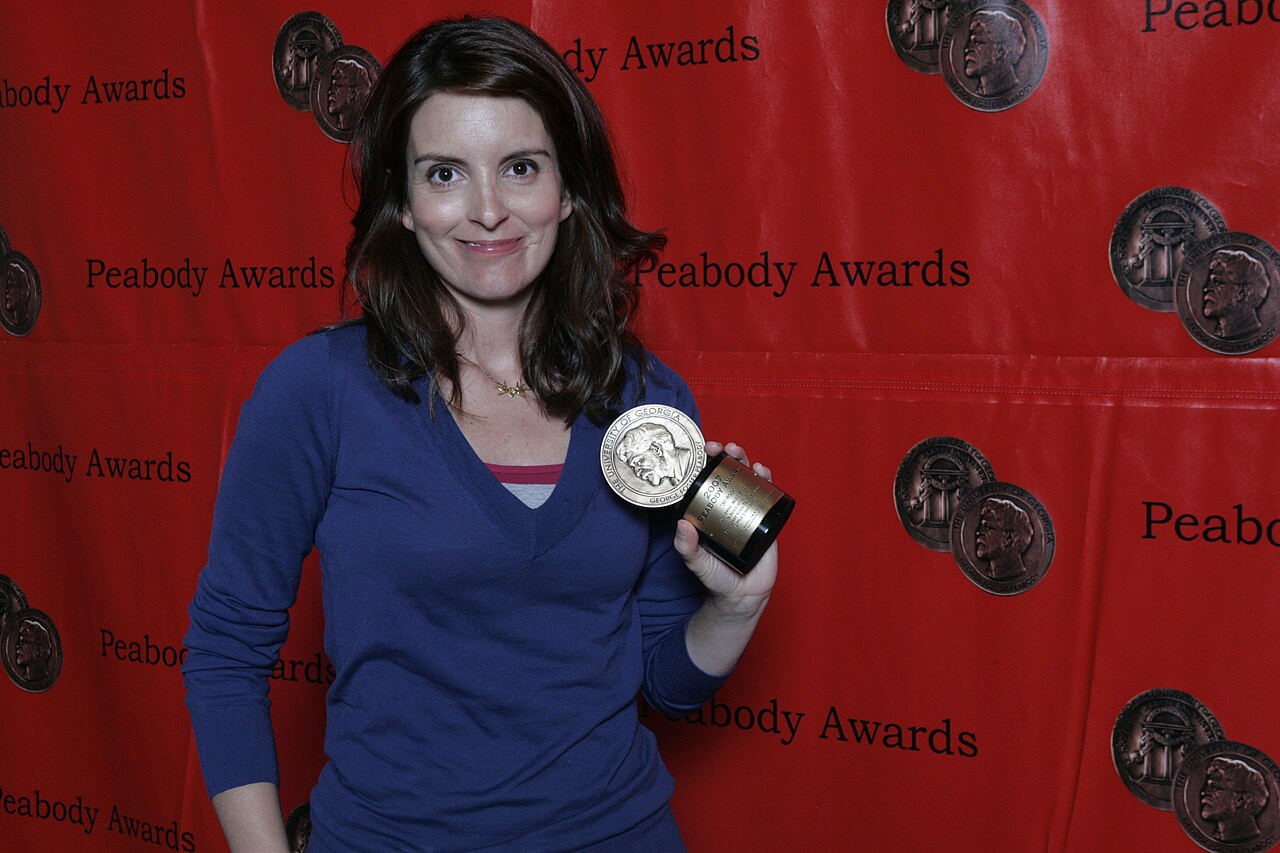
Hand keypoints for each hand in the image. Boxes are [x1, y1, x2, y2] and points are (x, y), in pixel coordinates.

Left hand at [673, 441, 778, 619]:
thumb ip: (687, 548)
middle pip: (729, 473)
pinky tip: (763, 471)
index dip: (705, 463)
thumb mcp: (697, 563)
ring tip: (740, 454)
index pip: (707, 481)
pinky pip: (768, 495)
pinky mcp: (767, 518)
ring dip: (746, 460)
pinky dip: (766, 479)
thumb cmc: (716, 577)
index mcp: (710, 511)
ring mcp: (748, 509)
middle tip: (721, 448)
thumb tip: (681, 525)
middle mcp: (729, 505)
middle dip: (726, 455)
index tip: (702, 452)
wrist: (744, 595)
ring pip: (748, 478)